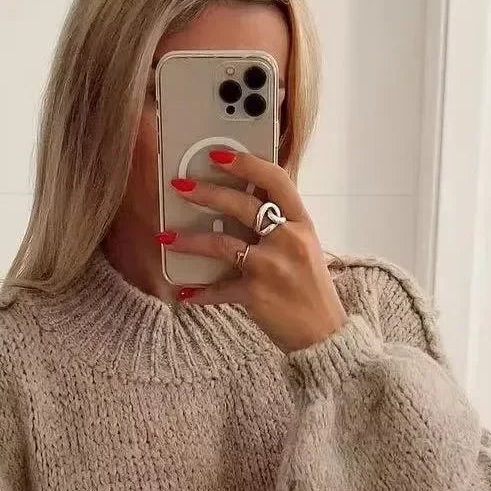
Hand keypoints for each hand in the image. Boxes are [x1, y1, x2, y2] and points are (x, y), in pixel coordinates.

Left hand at [161, 150, 347, 352]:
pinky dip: (199, 293)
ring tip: (166, 236)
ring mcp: (272, 268)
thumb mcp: (306, 247)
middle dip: (206, 193)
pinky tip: (184, 292)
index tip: (219, 156)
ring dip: (189, 240)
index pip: (276, 181)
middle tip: (180, 186)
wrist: (324, 334)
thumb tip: (247, 199)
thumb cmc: (311, 289)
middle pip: (242, 205)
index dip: (246, 164)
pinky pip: (219, 289)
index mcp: (301, 223)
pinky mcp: (256, 295)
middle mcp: (288, 240)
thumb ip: (281, 224)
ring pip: (222, 244)